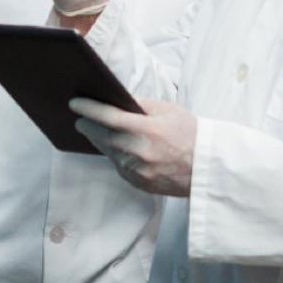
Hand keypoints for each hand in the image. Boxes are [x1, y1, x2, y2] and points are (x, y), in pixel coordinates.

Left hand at [70, 97, 195, 195]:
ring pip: (109, 153)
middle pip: (102, 136)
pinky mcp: (139, 183)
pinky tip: (114, 146)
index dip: (89, 109)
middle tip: (78, 117)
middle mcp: (140, 152)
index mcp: (149, 130)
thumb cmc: (190, 134)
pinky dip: (114, 155)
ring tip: (92, 129)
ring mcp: (139, 171)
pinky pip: (119, 166)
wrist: (207, 168)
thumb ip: (141, 104)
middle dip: (88, 126)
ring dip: (99, 140)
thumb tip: (115, 99)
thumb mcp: (169, 110)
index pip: (110, 117)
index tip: (74, 103)